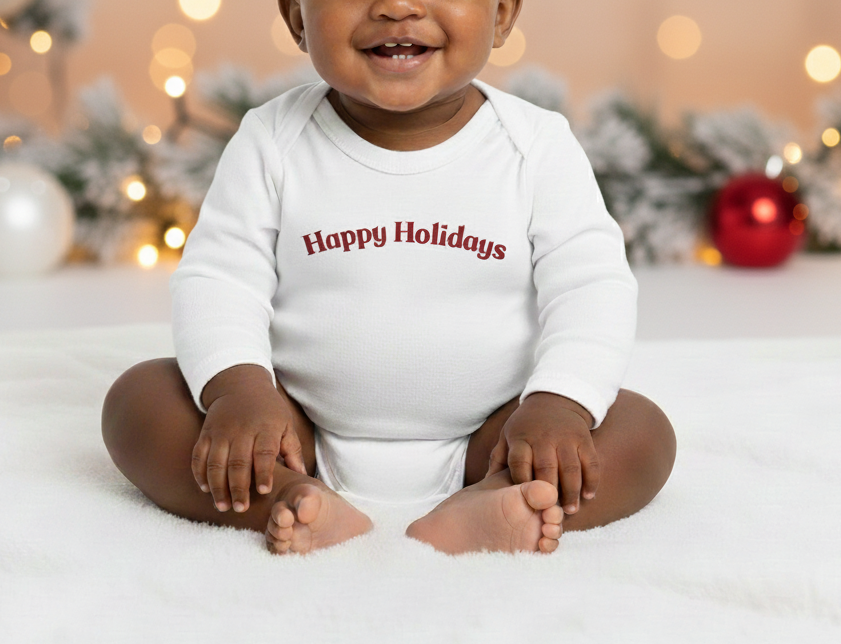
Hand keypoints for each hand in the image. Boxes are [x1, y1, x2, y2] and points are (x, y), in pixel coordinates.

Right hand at [191, 365, 306, 512]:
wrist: (240, 385)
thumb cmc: (268, 410)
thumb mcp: (286, 424)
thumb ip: (293, 450)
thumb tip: (302, 476)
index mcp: (265, 428)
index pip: (264, 453)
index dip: (263, 473)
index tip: (264, 491)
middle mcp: (241, 430)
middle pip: (238, 462)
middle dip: (238, 488)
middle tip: (240, 508)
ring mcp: (221, 432)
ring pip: (215, 463)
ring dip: (217, 487)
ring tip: (222, 506)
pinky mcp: (206, 433)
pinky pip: (198, 456)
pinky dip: (199, 474)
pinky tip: (205, 489)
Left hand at [485, 392, 598, 513]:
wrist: (553, 400)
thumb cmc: (526, 426)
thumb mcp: (507, 436)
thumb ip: (499, 460)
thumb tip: (486, 486)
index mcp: (521, 438)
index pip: (520, 464)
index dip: (523, 484)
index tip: (525, 502)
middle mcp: (544, 437)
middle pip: (546, 469)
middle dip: (548, 494)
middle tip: (550, 513)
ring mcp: (566, 438)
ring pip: (571, 469)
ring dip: (572, 492)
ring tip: (570, 510)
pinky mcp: (584, 439)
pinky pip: (591, 463)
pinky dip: (591, 482)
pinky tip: (588, 496)